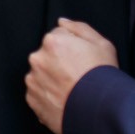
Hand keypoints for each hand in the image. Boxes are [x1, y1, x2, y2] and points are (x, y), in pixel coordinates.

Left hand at [25, 19, 118, 133]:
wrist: (100, 111)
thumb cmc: (103, 76)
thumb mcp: (102, 44)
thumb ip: (79, 28)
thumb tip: (61, 22)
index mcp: (52, 42)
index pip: (58, 37)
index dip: (73, 48)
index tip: (82, 60)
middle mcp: (37, 59)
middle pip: (47, 55)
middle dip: (59, 63)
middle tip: (77, 76)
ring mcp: (32, 80)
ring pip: (41, 74)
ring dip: (52, 79)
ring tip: (72, 90)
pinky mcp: (31, 99)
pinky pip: (38, 93)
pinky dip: (48, 96)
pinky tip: (65, 100)